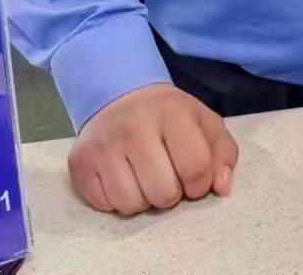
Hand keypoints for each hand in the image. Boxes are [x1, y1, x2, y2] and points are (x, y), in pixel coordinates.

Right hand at [67, 83, 238, 214]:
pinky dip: (116, 201)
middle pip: (164, 193)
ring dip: (143, 200)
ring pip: (132, 204)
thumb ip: (223, 153)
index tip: (195, 180)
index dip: (201, 185)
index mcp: (172, 112)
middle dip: (172, 194)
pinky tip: (122, 178)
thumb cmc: (168, 116)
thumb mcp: (203, 122)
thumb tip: (222, 188)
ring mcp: (103, 146)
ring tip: (144, 178)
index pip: (196, 168)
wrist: (119, 96)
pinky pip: (105, 205)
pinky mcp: (80, 163)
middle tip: (167, 176)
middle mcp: (134, 127)